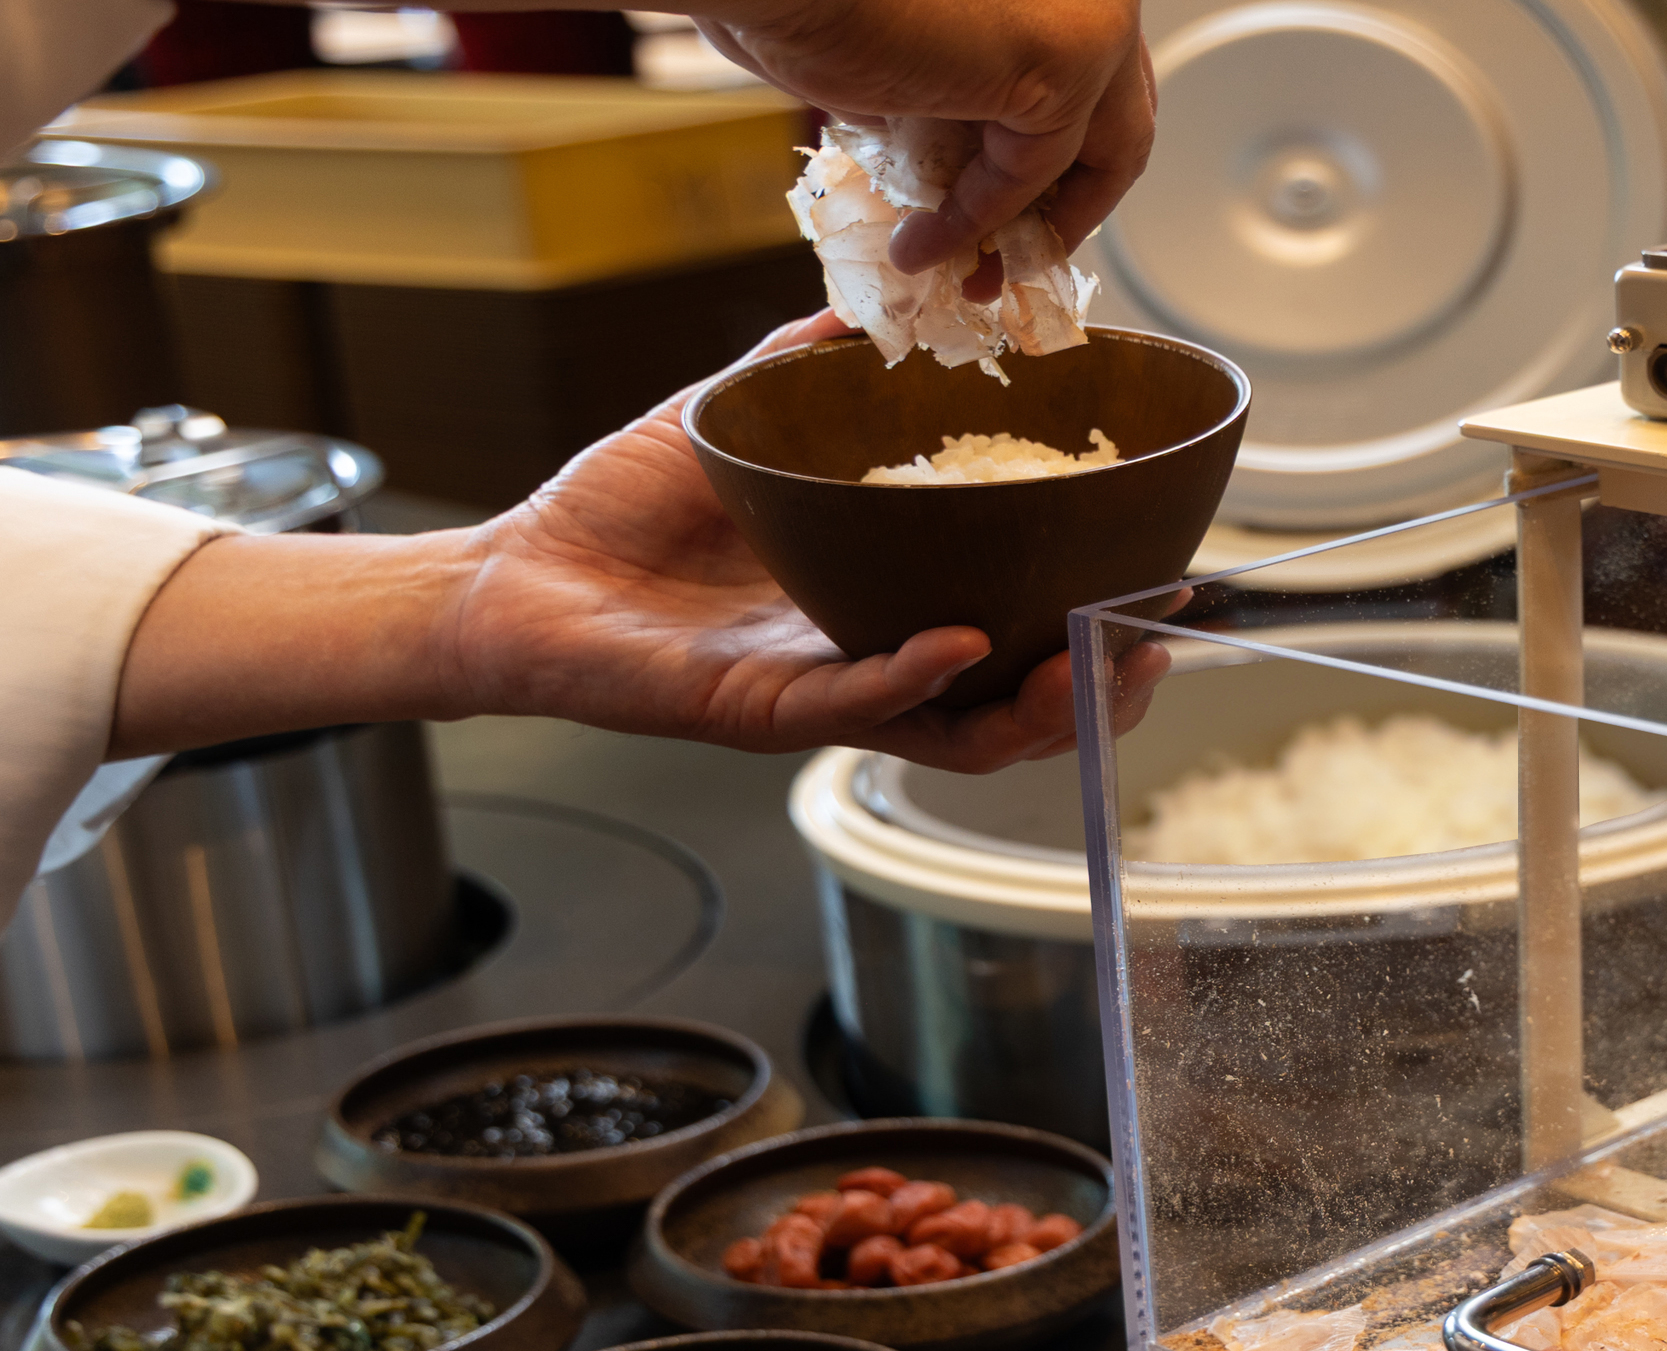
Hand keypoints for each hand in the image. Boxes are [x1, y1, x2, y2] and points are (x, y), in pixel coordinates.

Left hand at [114, 313, 1171, 770]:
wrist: (511, 577)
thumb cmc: (618, 517)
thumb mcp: (742, 423)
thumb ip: (816, 369)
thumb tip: (888, 304)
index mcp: (881, 606)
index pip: (1016, 638)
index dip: (1092, 629)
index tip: (1155, 588)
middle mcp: (865, 664)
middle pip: (1013, 707)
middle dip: (1097, 690)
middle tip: (1153, 648)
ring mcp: (818, 696)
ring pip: (955, 731)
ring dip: (1030, 707)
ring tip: (1085, 664)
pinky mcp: (757, 710)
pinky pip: (854, 704)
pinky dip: (913, 675)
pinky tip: (959, 642)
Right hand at [693, 1, 1155, 272]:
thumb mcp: (912, 54)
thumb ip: (958, 92)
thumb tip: (954, 158)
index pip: (1095, 72)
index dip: (1057, 147)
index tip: (1013, 210)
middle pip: (1118, 112)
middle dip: (1064, 198)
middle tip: (1008, 255)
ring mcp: (1091, 16)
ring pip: (1098, 152)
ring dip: (1032, 227)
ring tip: (968, 271)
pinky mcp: (1066, 62)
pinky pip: (1033, 172)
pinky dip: (981, 222)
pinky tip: (926, 246)